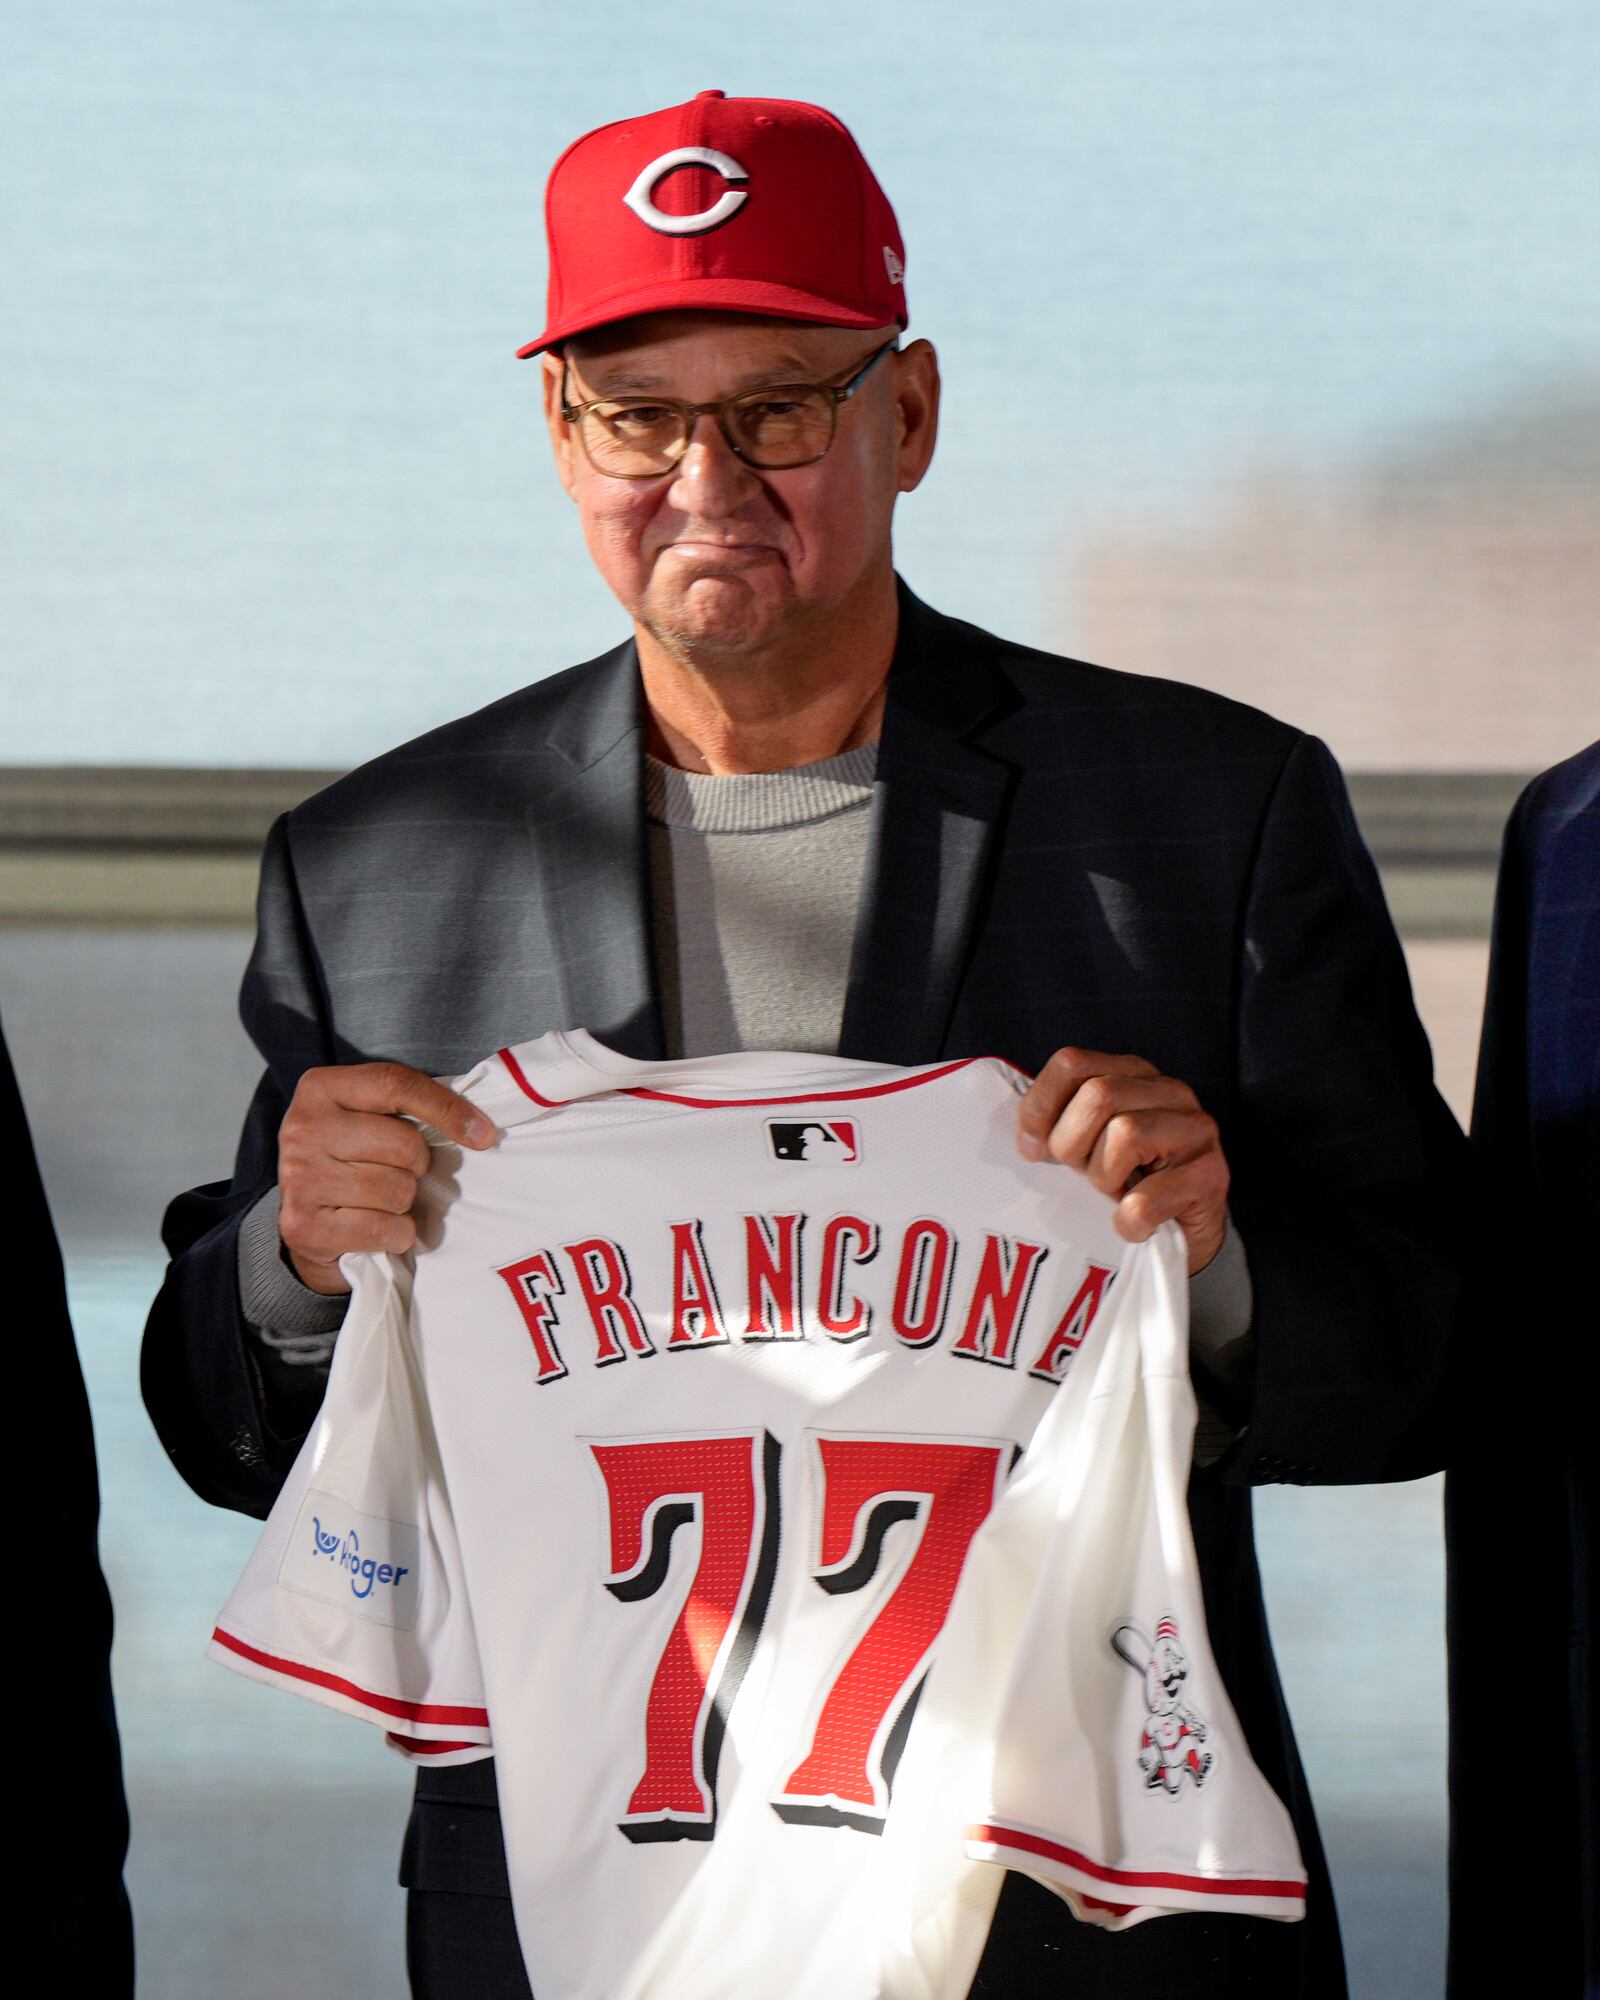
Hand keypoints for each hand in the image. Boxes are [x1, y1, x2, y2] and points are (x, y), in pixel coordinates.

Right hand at [277, 1062, 495, 1294]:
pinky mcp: (302, 1225)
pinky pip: (384, 1230)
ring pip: (397, 1191)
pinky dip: (395, 1234)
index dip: (447, 1109)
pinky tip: (377, 1227)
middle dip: (417, 1165)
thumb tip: (481, 1131)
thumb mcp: (370, 1117)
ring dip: (404, 1203)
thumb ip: (409, 1109)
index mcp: (321, 1088)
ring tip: (382, 1200)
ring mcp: (298, 1177)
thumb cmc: (351, 1159)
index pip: (396, 1084)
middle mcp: (303, 1128)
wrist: (305, 1218)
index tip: (483, 1134)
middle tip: (398, 1172)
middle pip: (405, 1144)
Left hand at [1016, 1048, 1228, 1274]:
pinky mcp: (1212, 1176)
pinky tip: (1134, 1224)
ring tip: (1116, 1194)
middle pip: (1097, 1095)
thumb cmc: (1128, 1183)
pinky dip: (1128, 1221)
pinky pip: (1145, 1199)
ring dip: (1105, 1179)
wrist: (1183, 1236)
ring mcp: (1197, 1131)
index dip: (1040, 1107)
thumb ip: (1059, 1122)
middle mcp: (1171, 1092)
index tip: (1032, 1147)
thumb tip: (1026, 1136)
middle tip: (1084, 1175)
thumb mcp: (1088, 1143)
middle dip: (1073, 1145)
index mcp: (1135, 1074)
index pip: (1073, 1063)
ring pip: (1125, 1134)